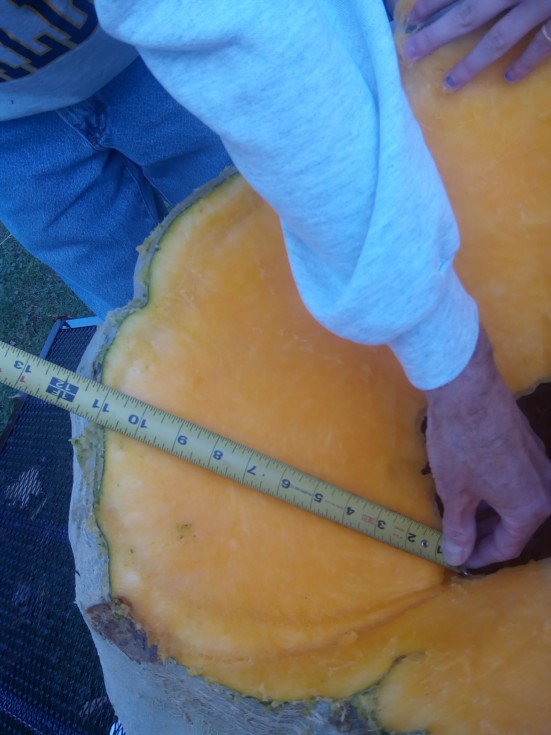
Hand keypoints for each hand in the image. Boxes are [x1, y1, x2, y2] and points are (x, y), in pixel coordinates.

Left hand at [402, 0, 550, 89]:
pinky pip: (545, 43)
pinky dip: (526, 61)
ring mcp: (545, 3)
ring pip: (501, 36)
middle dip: (438, 35)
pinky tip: (508, 77)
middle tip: (412, 54)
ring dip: (472, 62)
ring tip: (449, 84)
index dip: (435, 1)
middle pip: (471, 12)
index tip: (412, 16)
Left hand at [424, 327, 550, 568]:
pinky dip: (494, 491)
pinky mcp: (528, 443)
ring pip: (515, 500)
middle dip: (484, 535)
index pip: (508, 546)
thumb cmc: (460, 446)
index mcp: (531, 508)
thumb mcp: (455, 494)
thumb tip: (456, 557)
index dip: (481, 557)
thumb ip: (458, 530)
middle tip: (456, 541)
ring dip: (489, 513)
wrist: (467, 390)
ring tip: (458, 517)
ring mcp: (540, 463)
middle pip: (516, 524)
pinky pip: (515, 479)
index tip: (458, 561)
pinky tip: (471, 489)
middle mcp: (544, 487)